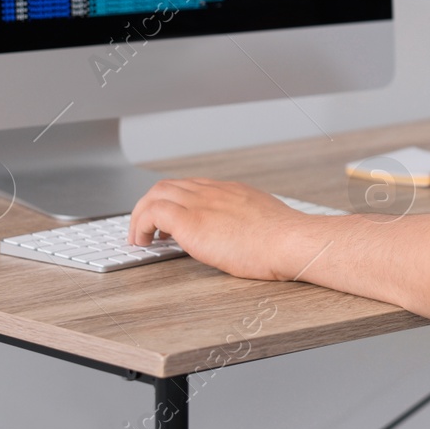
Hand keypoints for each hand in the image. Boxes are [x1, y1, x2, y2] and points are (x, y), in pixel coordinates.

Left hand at [127, 179, 309, 280]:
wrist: (289, 241)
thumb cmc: (284, 240)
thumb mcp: (264, 221)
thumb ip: (246, 221)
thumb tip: (241, 234)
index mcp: (230, 191)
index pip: (190, 186)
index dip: (173, 202)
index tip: (168, 222)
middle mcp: (212, 192)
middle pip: (167, 186)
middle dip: (149, 206)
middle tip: (146, 230)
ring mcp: (201, 203)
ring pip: (155, 194)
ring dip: (140, 216)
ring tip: (140, 238)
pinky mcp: (191, 221)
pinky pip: (153, 212)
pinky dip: (141, 225)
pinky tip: (144, 242)